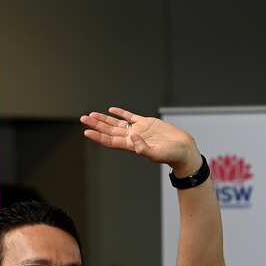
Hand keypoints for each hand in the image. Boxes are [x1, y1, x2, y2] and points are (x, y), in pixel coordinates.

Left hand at [80, 107, 201, 174]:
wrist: (182, 149)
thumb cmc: (171, 155)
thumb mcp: (156, 154)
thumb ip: (142, 147)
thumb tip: (132, 137)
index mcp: (131, 145)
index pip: (110, 140)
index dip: (98, 136)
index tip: (86, 132)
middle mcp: (131, 137)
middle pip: (109, 130)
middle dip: (96, 125)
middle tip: (83, 119)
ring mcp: (138, 129)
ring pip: (117, 123)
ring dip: (104, 119)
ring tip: (91, 115)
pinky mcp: (146, 123)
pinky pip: (130, 116)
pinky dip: (121, 113)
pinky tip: (111, 110)